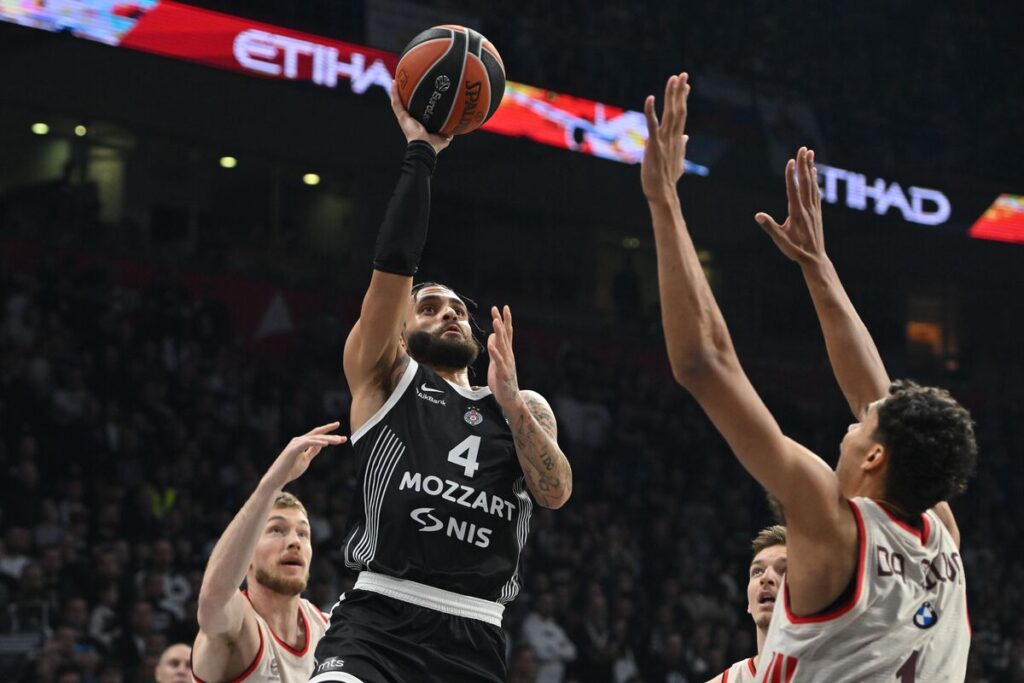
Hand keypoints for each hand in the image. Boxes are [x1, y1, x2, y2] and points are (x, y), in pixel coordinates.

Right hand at [263, 422, 346, 488]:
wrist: (278, 479)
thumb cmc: (290, 470)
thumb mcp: (306, 459)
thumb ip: (313, 451)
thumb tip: (322, 444)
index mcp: (302, 442)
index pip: (317, 434)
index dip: (328, 430)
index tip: (339, 428)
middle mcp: (299, 440)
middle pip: (318, 434)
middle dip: (331, 435)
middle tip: (344, 438)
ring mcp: (295, 444)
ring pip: (315, 438)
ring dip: (327, 439)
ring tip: (338, 441)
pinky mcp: (293, 449)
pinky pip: (307, 443)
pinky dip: (317, 442)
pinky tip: (325, 444)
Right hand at [390, 81, 452, 154]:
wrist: (425, 147)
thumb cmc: (433, 146)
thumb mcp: (443, 139)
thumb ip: (447, 134)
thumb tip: (453, 132)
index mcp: (417, 125)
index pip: (415, 113)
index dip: (415, 105)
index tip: (416, 97)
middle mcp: (409, 120)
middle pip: (405, 106)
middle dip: (404, 96)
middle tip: (404, 85)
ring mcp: (404, 118)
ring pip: (398, 102)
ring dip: (396, 92)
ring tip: (396, 80)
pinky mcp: (401, 117)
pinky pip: (396, 102)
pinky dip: (394, 92)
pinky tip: (394, 82)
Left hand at [487, 305, 520, 408]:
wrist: (509, 398)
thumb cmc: (502, 381)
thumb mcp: (495, 362)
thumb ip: (494, 350)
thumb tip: (491, 336)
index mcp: (507, 352)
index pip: (506, 333)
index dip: (504, 320)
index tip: (502, 307)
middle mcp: (508, 355)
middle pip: (505, 335)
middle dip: (501, 321)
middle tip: (498, 308)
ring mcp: (507, 363)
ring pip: (503, 345)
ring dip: (500, 333)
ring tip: (496, 321)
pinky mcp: (503, 372)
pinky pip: (498, 361)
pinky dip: (495, 352)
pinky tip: (491, 344)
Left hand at [641, 72, 690, 201]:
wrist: (663, 195)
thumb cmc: (667, 180)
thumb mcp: (676, 161)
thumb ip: (681, 147)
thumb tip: (686, 137)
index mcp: (677, 140)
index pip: (681, 115)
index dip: (683, 99)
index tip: (686, 85)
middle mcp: (673, 137)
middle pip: (678, 110)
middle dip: (680, 92)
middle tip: (683, 74)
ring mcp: (664, 141)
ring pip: (670, 114)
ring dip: (672, 95)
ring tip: (674, 79)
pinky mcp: (654, 146)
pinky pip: (652, 125)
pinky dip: (651, 111)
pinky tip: (650, 98)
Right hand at [755, 147, 824, 265]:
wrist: (815, 258)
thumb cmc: (795, 250)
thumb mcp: (780, 240)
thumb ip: (770, 227)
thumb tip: (758, 215)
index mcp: (797, 213)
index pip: (793, 190)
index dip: (791, 175)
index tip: (790, 161)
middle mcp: (807, 208)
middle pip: (805, 182)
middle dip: (804, 164)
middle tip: (803, 148)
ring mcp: (814, 209)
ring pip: (812, 184)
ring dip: (810, 168)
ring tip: (810, 154)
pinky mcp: (817, 212)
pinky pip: (816, 192)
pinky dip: (814, 180)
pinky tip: (814, 174)